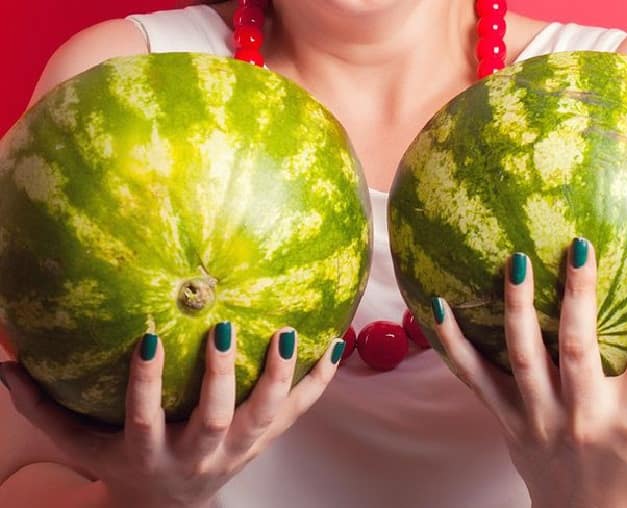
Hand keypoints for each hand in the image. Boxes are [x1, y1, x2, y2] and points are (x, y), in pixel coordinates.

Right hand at [0, 323, 344, 507]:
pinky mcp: (266, 441)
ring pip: (264, 417)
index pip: (145, 417)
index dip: (147, 382)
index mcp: (149, 451)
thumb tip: (2, 362)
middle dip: (221, 378)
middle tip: (226, 330)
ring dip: (279, 376)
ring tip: (290, 330)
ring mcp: (238, 450)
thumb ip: (45, 406)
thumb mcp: (81, 444)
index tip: (151, 336)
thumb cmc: (122, 463)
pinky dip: (318, 381)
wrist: (171, 506)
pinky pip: (299, 413)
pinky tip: (334, 342)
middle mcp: (198, 454)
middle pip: (214, 419)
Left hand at [431, 240, 626, 507]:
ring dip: (517, 309)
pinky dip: (454, 345)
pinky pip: (475, 379)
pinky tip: (437, 305)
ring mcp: (540, 418)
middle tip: (578, 244)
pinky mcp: (507, 420)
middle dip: (579, 297)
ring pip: (522, 358)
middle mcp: (584, 416)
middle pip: (578, 349)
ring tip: (514, 260)